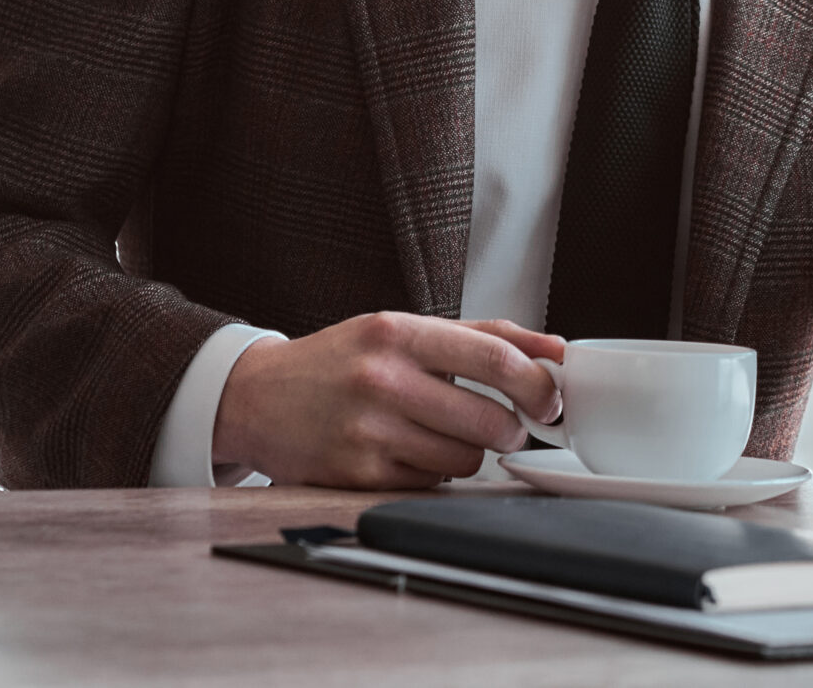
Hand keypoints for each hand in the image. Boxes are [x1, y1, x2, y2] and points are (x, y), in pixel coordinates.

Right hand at [210, 313, 564, 488]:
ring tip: (443, 435)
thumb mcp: (403, 329)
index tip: (552, 399)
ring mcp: (367, 430)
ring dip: (470, 454)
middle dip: (512, 430)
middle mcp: (382, 378)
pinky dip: (432, 473)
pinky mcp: (356, 474)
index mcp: (398, 332)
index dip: (538, 384)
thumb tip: (555, 349)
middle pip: (489, 419)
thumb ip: (481, 336)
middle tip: (506, 427)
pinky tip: (407, 452)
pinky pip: (429, 484)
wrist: (257, 397)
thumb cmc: (342, 361)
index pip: (494, 358)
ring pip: (465, 459)